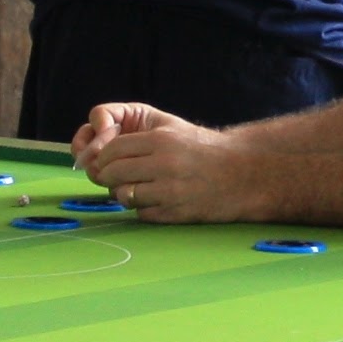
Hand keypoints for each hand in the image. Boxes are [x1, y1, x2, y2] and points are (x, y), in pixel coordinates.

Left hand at [74, 103, 252, 223]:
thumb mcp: (171, 127)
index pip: (111, 150)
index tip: (104, 161)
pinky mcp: (176, 213)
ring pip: (123, 196)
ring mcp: (171, 191)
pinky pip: (141, 214)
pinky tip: (154, 199)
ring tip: (134, 188)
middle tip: (111, 177)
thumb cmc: (202, 148)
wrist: (243, 172)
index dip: (102, 157)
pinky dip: (142, 208)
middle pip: (112, 174)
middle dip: (105, 177)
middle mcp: (164, 165)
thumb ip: (136, 134)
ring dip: (122, 194)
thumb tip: (100, 153)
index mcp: (161, 140)